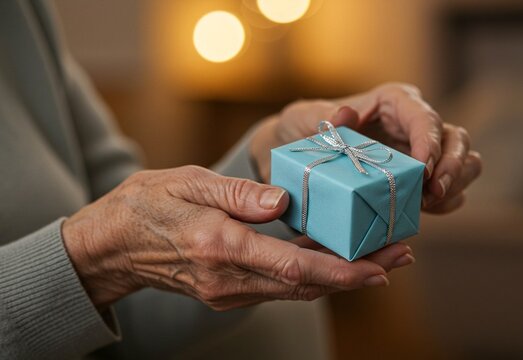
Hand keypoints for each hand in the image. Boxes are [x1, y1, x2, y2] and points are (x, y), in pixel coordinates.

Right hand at [62, 166, 413, 310]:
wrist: (112, 245)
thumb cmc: (148, 204)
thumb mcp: (188, 183)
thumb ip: (237, 195)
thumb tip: (283, 200)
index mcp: (221, 247)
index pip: (294, 268)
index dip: (342, 272)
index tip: (381, 267)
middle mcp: (229, 278)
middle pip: (306, 286)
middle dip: (358, 275)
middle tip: (400, 258)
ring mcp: (229, 291)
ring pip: (297, 290)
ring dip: (342, 277)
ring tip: (382, 258)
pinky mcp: (230, 291)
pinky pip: (280, 287)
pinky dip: (315, 277)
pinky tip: (338, 260)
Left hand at [251, 82, 481, 213]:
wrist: (297, 155)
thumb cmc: (301, 129)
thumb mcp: (303, 118)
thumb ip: (323, 117)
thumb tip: (346, 116)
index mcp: (393, 102)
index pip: (423, 117)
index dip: (430, 142)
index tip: (424, 169)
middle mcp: (415, 124)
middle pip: (456, 139)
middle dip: (453, 166)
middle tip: (433, 194)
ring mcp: (423, 152)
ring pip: (465, 163)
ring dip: (455, 185)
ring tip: (427, 205)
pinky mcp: (422, 180)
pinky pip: (452, 190)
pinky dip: (446, 202)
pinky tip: (423, 213)